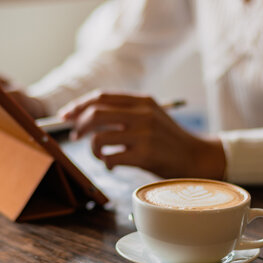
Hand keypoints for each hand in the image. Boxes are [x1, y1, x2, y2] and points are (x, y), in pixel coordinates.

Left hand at [59, 91, 225, 178]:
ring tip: (100, 155)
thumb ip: (126, 112)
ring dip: (92, 149)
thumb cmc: (168, 140)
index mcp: (142, 101)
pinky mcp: (146, 155)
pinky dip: (106, 163)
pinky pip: (110, 158)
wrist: (197, 157)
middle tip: (76, 136)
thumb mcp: (151, 115)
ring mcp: (145, 134)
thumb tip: (87, 116)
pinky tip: (113, 165)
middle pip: (95, 113)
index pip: (101, 97)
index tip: (65, 115)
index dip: (79, 105)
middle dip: (79, 125)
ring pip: (99, 137)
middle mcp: (143, 113)